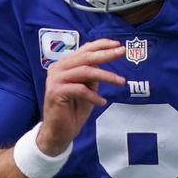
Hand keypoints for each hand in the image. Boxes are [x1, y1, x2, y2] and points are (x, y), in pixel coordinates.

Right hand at [36, 40, 125, 154]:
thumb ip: (92, 74)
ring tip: (120, 81)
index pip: (84, 50)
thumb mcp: (87, 88)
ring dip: (106, 75)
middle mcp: (58, 68)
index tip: (118, 45)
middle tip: (122, 52)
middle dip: (106, 54)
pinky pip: (80, 89)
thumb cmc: (73, 110)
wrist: (59, 132)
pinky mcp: (56, 92)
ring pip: (85, 71)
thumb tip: (105, 59)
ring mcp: (55, 79)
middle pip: (86, 57)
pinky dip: (93, 96)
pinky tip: (102, 102)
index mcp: (65, 64)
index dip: (101, 45)